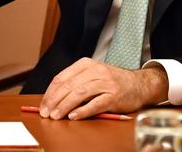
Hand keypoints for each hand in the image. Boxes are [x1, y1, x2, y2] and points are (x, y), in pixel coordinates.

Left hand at [39, 58, 167, 119]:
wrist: (139, 84)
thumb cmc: (111, 81)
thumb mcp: (92, 75)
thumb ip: (75, 82)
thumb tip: (53, 99)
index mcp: (85, 64)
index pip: (61, 78)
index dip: (50, 93)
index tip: (43, 105)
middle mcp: (95, 71)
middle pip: (68, 86)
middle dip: (54, 101)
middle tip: (46, 113)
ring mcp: (105, 83)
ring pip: (79, 94)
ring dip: (65, 106)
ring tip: (56, 116)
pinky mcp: (114, 96)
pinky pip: (95, 104)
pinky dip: (83, 111)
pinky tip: (74, 116)